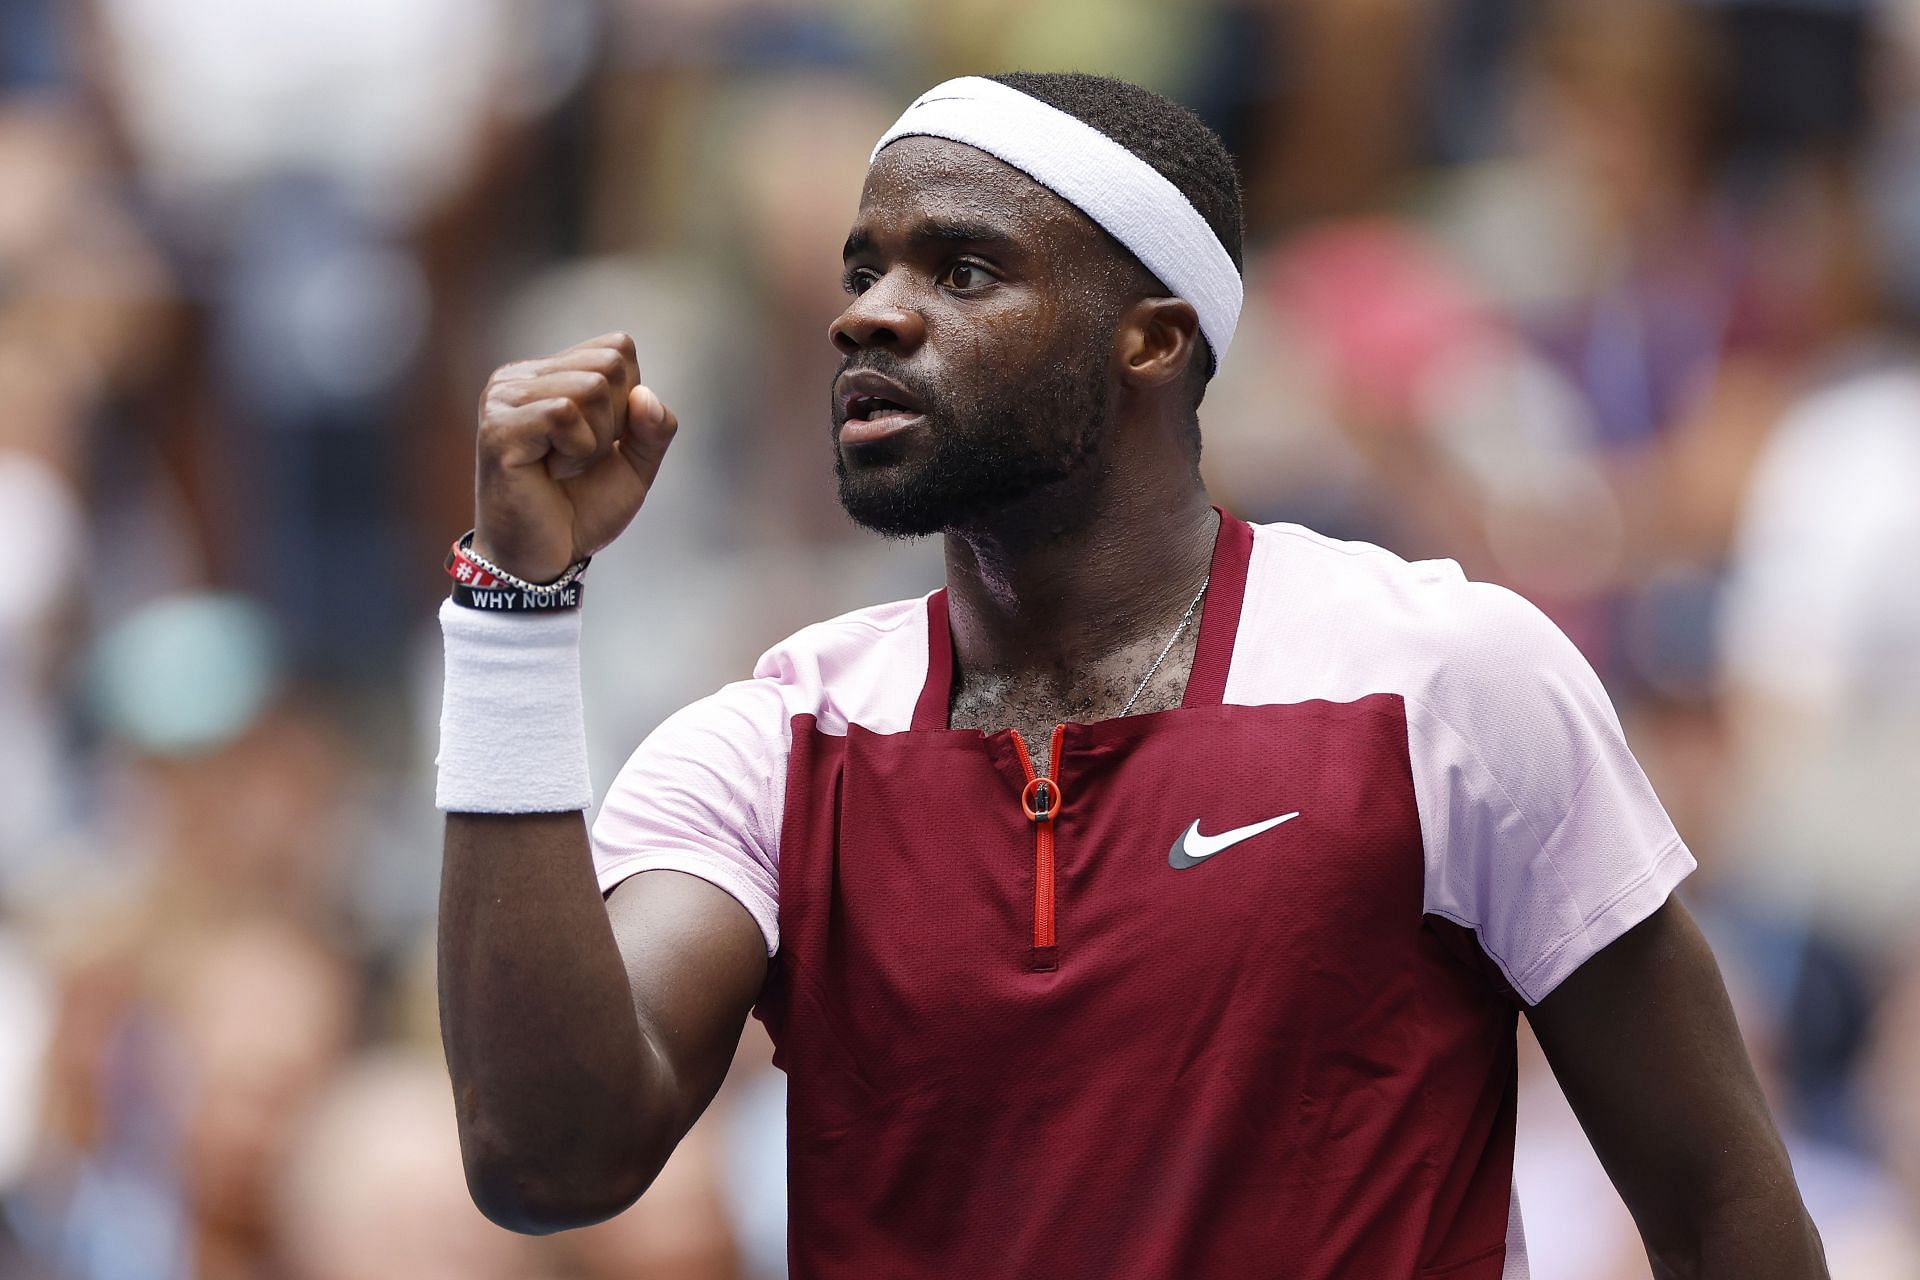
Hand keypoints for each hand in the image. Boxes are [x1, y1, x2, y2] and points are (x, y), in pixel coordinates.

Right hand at [471, 332, 677, 582]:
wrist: (544, 559)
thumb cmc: (582, 509)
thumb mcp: (636, 465)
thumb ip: (654, 428)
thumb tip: (644, 395)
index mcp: (547, 374)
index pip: (618, 348)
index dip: (630, 401)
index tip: (599, 441)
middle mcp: (519, 377)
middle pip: (610, 363)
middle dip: (615, 421)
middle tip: (580, 459)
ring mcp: (503, 398)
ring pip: (591, 387)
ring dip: (595, 441)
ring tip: (564, 467)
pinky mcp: (499, 427)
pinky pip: (566, 413)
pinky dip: (578, 452)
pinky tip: (551, 472)